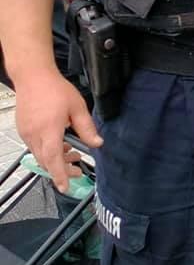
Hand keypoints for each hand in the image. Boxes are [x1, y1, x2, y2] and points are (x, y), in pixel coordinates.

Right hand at [16, 71, 102, 191]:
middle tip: (78, 170)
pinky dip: (48, 151)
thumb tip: (98, 143)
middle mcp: (35, 134)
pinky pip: (35, 147)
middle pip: (46, 161)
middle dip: (62, 170)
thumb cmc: (55, 89)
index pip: (54, 159)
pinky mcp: (23, 130)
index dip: (60, 175)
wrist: (33, 76)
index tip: (66, 187)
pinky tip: (60, 144)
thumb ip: (87, 128)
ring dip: (56, 160)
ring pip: (40, 156)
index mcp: (49, 130)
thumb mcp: (78, 107)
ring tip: (73, 155)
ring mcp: (27, 133)